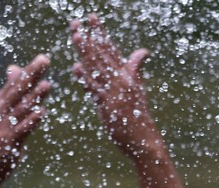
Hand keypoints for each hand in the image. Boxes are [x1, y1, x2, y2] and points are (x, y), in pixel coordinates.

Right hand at [0, 54, 52, 187]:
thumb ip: (10, 93)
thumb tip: (14, 68)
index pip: (15, 84)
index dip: (29, 71)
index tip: (43, 58)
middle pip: (17, 91)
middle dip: (31, 75)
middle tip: (45, 60)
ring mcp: (3, 128)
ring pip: (21, 108)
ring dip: (34, 96)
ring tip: (47, 84)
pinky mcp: (8, 143)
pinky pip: (22, 130)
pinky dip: (31, 120)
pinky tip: (41, 111)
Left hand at [71, 14, 158, 158]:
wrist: (143, 138)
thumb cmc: (139, 115)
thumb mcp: (138, 88)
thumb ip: (135, 69)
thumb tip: (143, 52)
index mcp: (127, 74)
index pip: (111, 48)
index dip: (100, 33)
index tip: (92, 18)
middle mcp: (121, 79)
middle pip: (102, 54)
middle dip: (89, 37)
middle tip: (75, 22)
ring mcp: (115, 91)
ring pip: (97, 67)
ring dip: (85, 52)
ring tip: (75, 36)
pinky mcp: (109, 105)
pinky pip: (95, 89)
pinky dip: (86, 78)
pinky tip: (76, 67)